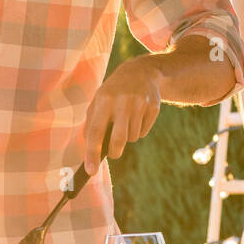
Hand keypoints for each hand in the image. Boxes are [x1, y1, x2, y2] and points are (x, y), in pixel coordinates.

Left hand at [83, 56, 162, 173]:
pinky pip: (143, 132)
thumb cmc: (113, 91)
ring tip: (126, 120)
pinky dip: (138, 130)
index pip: (96, 131)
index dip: (92, 153)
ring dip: (127, 136)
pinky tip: (137, 115)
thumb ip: (91, 123)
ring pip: (132, 137)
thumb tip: (89, 149)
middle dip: (114, 152)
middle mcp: (122, 102)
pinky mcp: (154, 107)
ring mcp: (140, 104)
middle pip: (118, 140)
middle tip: (113, 153)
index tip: (90, 171)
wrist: (141, 72)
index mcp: (104, 100)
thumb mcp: (98, 100)